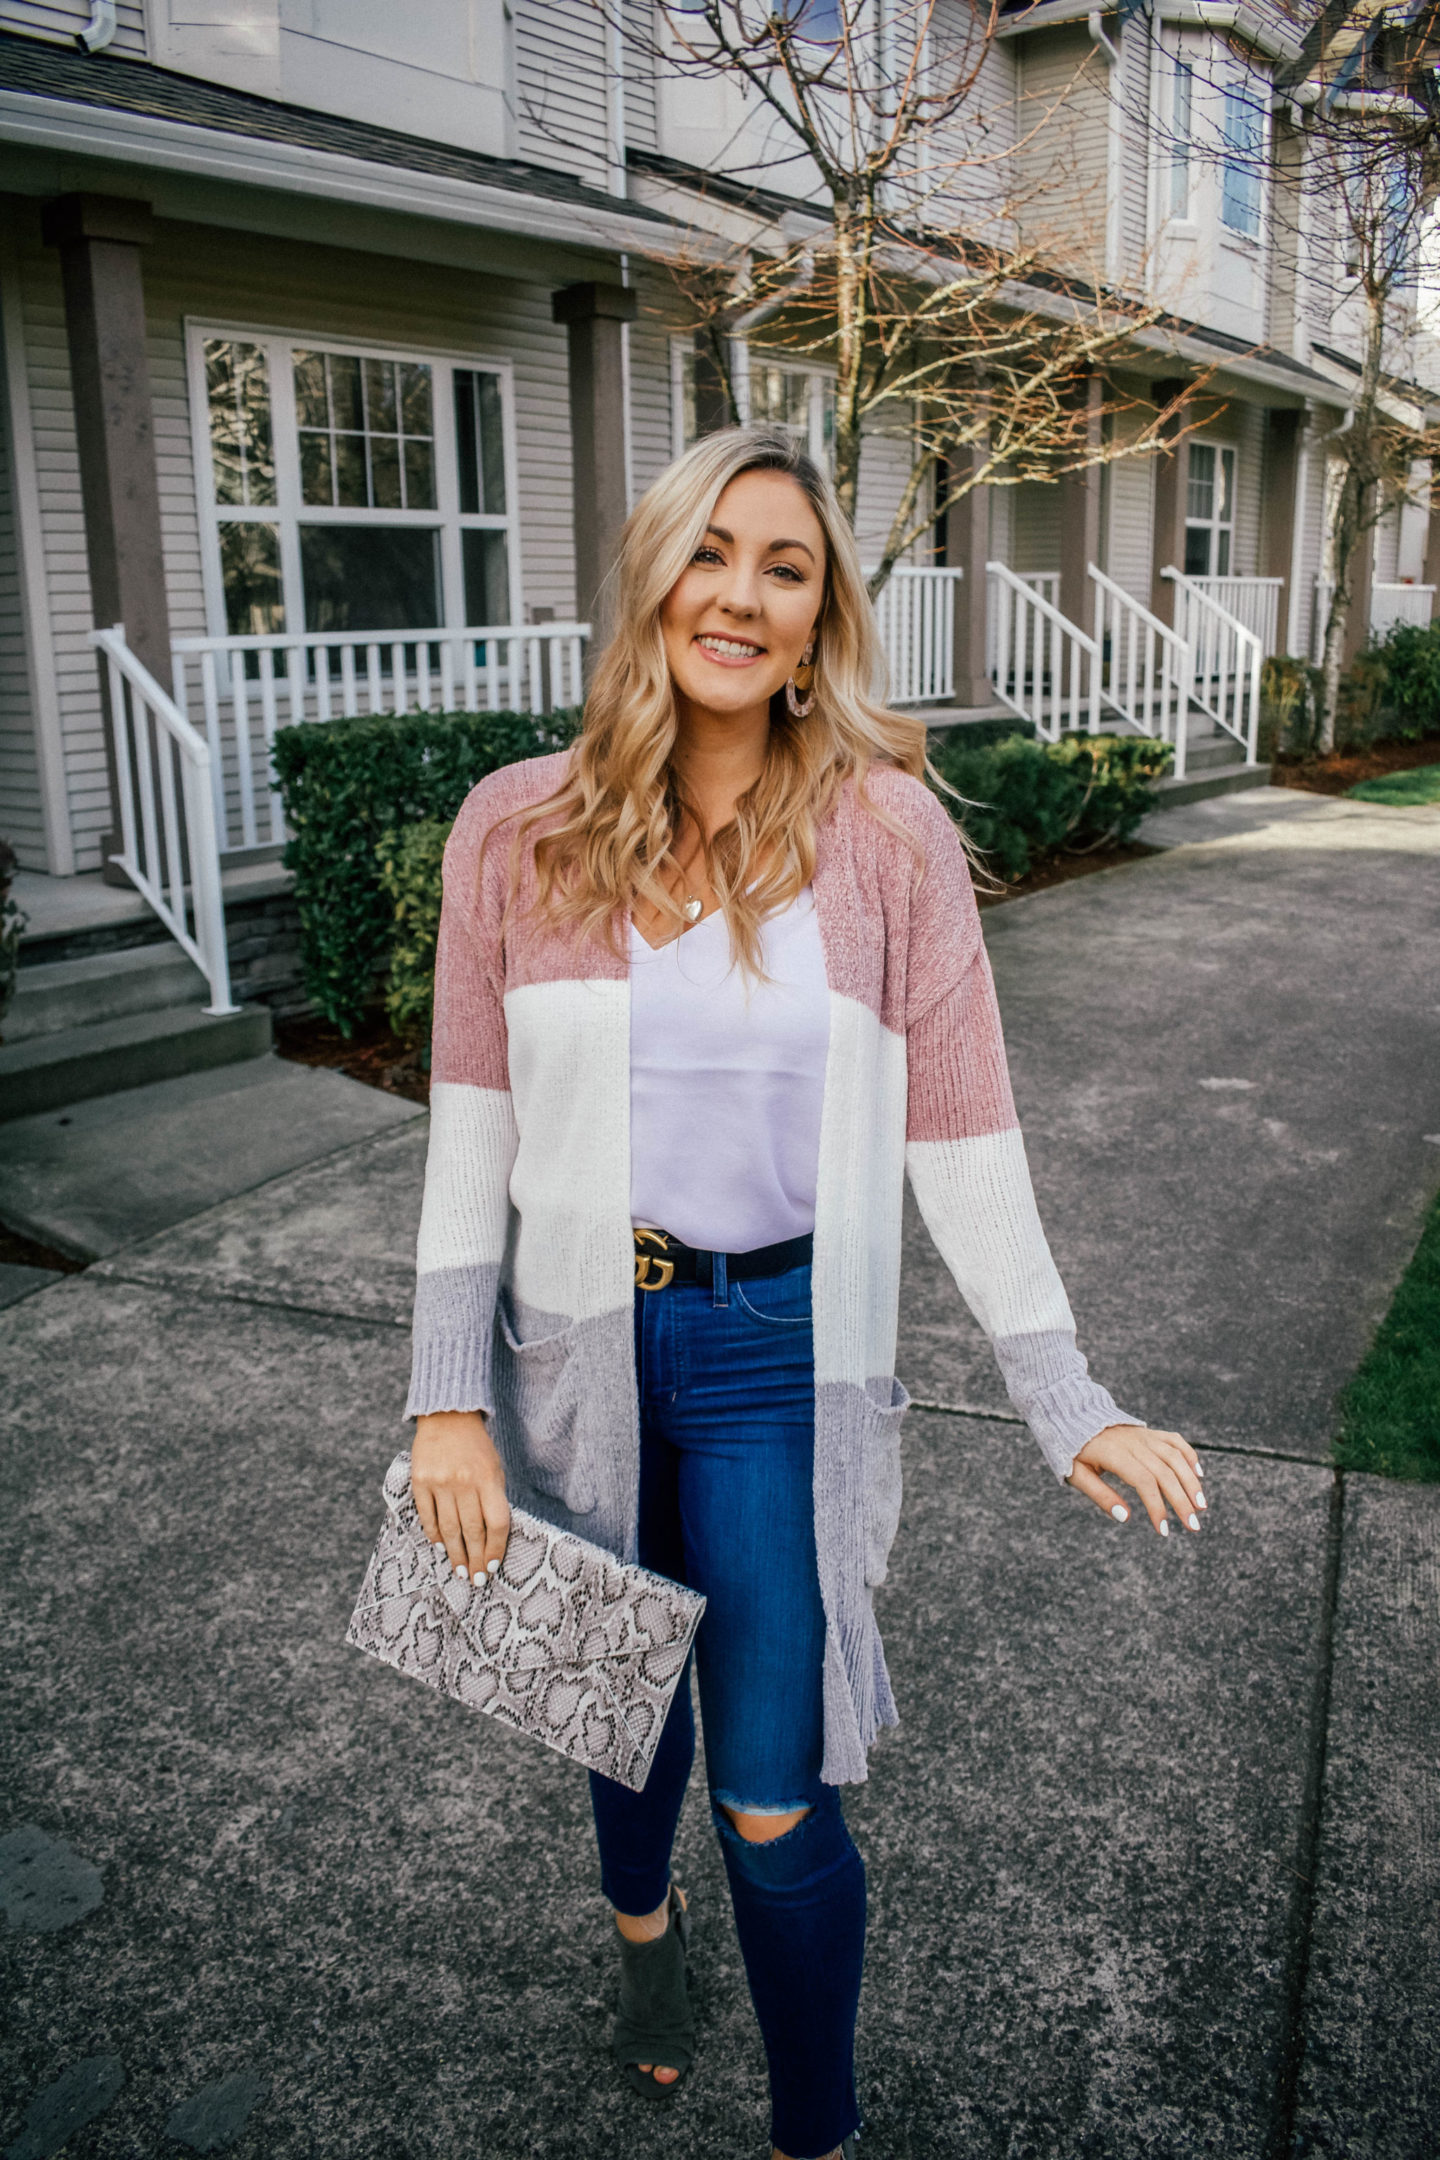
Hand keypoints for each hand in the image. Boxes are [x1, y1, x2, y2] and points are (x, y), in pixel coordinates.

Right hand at [411, 1410, 509, 1581]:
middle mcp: (464, 1482)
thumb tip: (492, 1536)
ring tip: (459, 1570)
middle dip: (475, 1559)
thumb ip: (494, 1498)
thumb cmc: (476, 1447)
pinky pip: (427, 1516)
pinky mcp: (420, 1481)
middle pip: (472, 1530)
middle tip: (476, 1579)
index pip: (496, 1523)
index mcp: (488, 1478)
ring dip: (455, 1554)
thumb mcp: (494, 1468)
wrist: (447, 1416)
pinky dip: (434, 1534)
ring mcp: (440, 1482)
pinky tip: (440, 1546)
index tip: (494, 1566)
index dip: (496, 1548)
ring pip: (449, 1528)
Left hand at [1067, 1424, 1204, 1537]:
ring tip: (1201, 1506)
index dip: (1156, 1507)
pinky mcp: (1149, 1432)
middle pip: (1165, 1473)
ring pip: (1175, 1457)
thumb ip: (1100, 1495)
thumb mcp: (1077, 1475)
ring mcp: (1144, 1435)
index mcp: (1114, 1454)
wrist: (1074, 1415)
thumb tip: (1126, 1518)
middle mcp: (1134, 1443)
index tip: (1164, 1531)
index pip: (1143, 1482)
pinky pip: (1175, 1441)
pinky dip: (1189, 1455)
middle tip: (1193, 1527)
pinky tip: (1199, 1474)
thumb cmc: (1074, 1450)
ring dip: (1191, 1482)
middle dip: (1182, 1501)